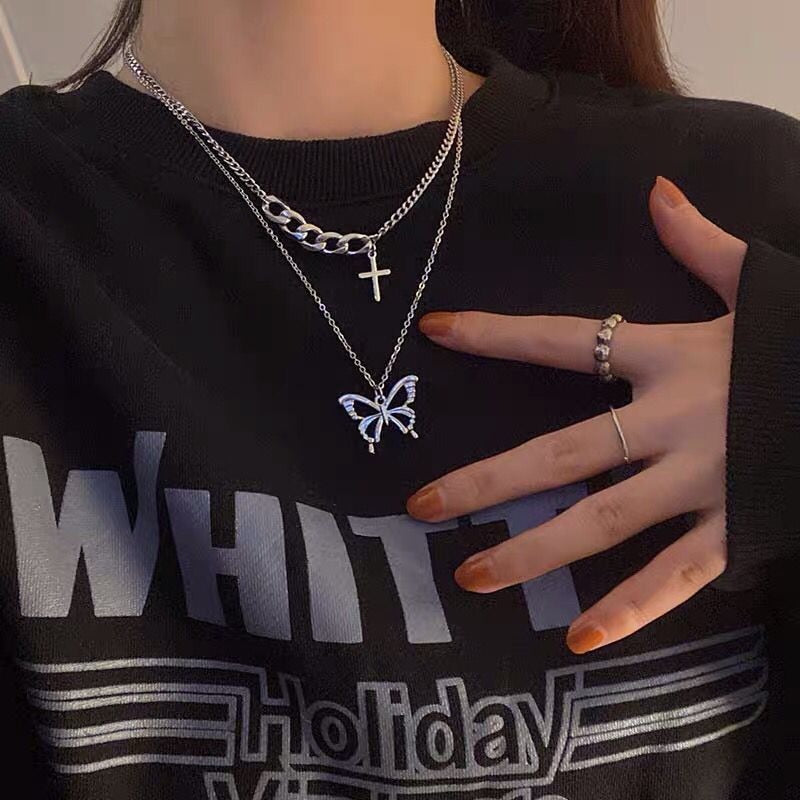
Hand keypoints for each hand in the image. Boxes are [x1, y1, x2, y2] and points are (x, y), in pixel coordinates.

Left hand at [407, 176, 747, 654]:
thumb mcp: (758, 285)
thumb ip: (699, 243)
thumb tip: (657, 190)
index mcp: (670, 356)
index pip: (565, 341)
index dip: (498, 335)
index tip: (436, 332)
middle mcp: (674, 421)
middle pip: (562, 453)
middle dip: (490, 480)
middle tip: (423, 506)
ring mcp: (704, 481)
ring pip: (603, 522)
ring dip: (535, 552)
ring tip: (472, 577)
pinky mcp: (740, 527)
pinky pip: (678, 576)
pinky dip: (632, 609)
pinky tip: (579, 639)